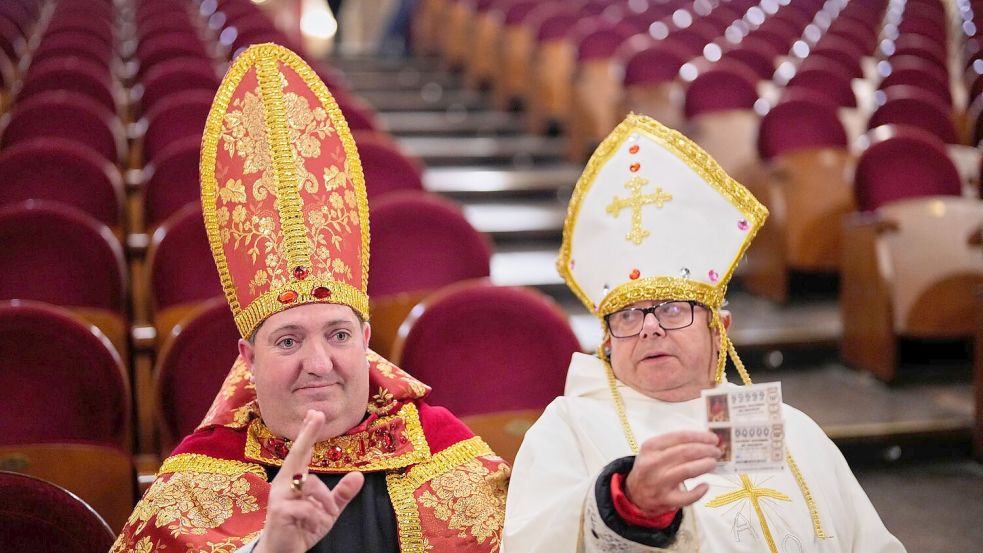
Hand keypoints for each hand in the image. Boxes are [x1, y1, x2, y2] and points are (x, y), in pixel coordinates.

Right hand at [255, 410, 364, 552]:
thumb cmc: (302, 528)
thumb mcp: (327, 511)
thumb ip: (341, 494)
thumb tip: (358, 476)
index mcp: (294, 480)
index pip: (302, 452)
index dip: (308, 432)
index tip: (314, 413)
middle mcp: (284, 484)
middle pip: (297, 454)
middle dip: (307, 434)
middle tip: (317, 414)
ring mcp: (280, 497)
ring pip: (311, 485)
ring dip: (324, 502)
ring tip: (327, 516)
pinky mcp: (279, 511)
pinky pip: (307, 507)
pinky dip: (316, 517)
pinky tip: (314, 525)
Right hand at [623, 431, 721, 515]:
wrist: (634, 493)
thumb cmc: (649, 468)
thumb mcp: (654, 450)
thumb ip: (675, 444)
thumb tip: (705, 441)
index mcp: (651, 447)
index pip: (680, 437)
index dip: (700, 436)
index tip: (713, 438)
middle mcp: (653, 463)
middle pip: (686, 452)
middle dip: (706, 450)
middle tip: (717, 452)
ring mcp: (659, 482)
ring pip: (688, 471)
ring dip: (705, 465)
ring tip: (713, 463)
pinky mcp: (665, 500)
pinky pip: (687, 496)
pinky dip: (700, 491)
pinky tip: (705, 485)